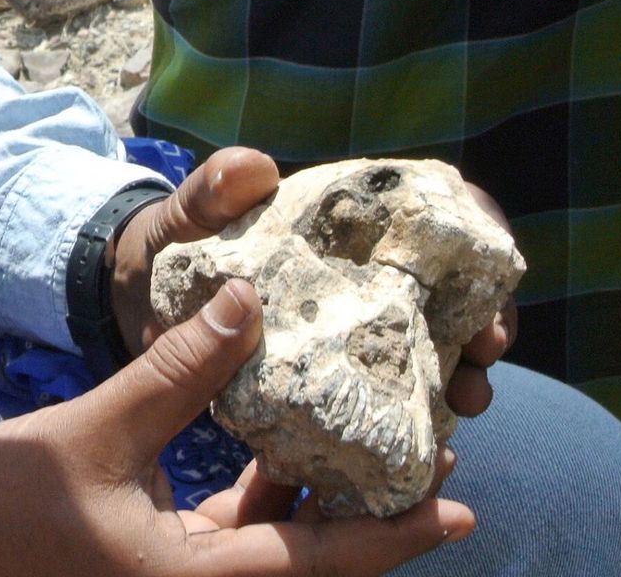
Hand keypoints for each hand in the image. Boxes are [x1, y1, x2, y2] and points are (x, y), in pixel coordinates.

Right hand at [0, 280, 473, 576]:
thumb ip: (176, 373)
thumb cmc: (1, 510)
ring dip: (318, 494)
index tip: (460, 506)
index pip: (316, 559)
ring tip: (367, 436)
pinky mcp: (155, 567)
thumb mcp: (93, 429)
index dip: (394, 534)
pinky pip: (234, 535)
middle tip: (431, 453)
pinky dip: (265, 493)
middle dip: (372, 509)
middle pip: (310, 558)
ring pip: (275, 545)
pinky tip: (279, 439)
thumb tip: (246, 300)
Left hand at [109, 151, 516, 417]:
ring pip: (434, 360)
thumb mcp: (187, 216)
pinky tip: (410, 454)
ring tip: (460, 408)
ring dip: (458, 383)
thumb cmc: (171, 245)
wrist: (134, 304)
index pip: (440, 215)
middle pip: (457, 298)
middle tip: (480, 361)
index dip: (479, 237)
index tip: (486, 274)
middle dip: (485, 328)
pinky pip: (385, 410)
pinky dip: (404, 428)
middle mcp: (368, 280)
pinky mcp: (333, 392)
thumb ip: (212, 193)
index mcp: (348, 224)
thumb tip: (253, 167)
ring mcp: (356, 337)